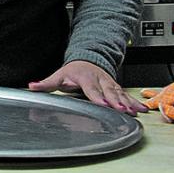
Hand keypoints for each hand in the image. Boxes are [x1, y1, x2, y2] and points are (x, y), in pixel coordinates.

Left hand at [28, 60, 147, 114]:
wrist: (88, 60)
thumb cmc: (72, 71)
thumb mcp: (59, 76)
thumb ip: (46, 84)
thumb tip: (31, 87)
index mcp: (85, 78)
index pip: (91, 89)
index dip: (97, 97)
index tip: (102, 104)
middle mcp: (100, 80)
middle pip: (108, 92)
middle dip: (116, 101)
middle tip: (122, 110)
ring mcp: (110, 83)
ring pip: (120, 93)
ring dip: (128, 103)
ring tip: (135, 112)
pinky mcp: (117, 87)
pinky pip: (127, 95)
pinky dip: (135, 102)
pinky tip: (142, 110)